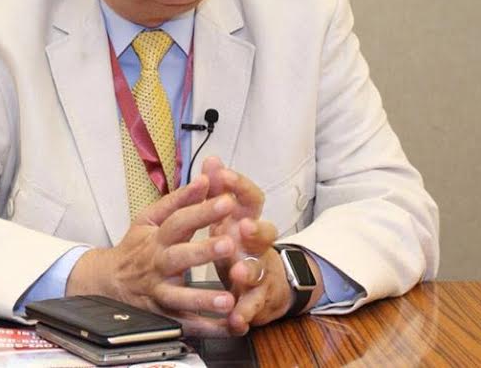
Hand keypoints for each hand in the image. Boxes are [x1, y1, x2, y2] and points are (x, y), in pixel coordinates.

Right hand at [65, 174, 238, 336]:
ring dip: (203, 299)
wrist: (106, 282)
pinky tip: (229, 326)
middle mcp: (157, 265)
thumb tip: (206, 179)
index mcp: (156, 238)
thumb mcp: (150, 219)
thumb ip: (180, 200)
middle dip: (202, 251)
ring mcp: (157, 293)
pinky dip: (207, 329)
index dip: (202, 211)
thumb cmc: (135, 247)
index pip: (179, 221)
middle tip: (228, 244)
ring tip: (227, 299)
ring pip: (179, 298)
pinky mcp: (161, 317)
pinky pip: (184, 326)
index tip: (227, 201)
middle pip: (178, 257)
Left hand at [200, 157, 295, 332]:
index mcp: (249, 221)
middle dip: (255, 229)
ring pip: (260, 271)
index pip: (252, 199)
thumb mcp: (230, 217)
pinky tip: (235, 321)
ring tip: (237, 273)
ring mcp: (262, 273)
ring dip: (249, 271)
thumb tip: (211, 159)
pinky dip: (244, 314)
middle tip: (242, 227)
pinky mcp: (260, 300)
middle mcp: (259, 245)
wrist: (269, 285)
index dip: (239, 185)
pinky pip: (253, 308)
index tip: (223, 174)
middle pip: (266, 233)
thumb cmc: (241, 245)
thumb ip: (220, 190)